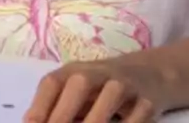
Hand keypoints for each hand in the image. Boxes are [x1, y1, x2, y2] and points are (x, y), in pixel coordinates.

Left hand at [24, 58, 173, 122]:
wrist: (149, 74)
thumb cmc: (100, 88)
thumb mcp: (77, 91)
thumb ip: (58, 106)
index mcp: (73, 71)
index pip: (52, 82)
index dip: (40, 106)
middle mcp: (98, 72)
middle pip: (79, 85)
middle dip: (64, 113)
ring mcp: (125, 84)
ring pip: (111, 96)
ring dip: (96, 119)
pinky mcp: (148, 100)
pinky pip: (138, 114)